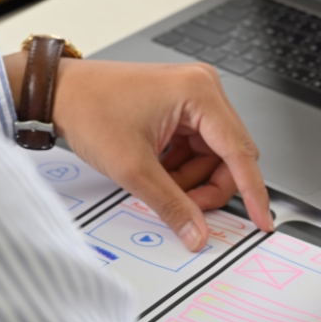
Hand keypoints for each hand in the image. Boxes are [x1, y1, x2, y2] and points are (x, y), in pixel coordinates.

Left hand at [7, 55, 271, 249]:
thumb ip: (171, 204)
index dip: (252, 191)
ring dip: (192, 179)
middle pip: (230, 155)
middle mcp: (203, 89)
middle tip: (187, 209)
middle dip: (209, 186)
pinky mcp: (181, 107)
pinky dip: (181, 168)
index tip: (262, 219)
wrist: (57, 93)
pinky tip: (157, 170)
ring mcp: (193, 97)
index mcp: (200, 92)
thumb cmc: (89, 109)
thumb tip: (197, 232)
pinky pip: (197, 148)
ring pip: (214, 156)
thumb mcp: (132, 168)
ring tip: (157, 182)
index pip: (240, 151)